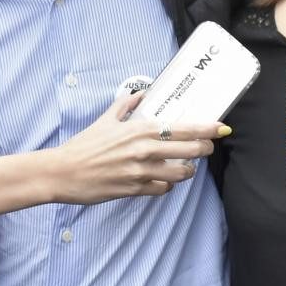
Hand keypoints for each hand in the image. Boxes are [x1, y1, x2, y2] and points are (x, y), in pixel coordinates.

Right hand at [48, 92, 224, 203]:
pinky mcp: (135, 189)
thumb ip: (125, 106)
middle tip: (206, 148)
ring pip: (181, 173)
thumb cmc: (83, 146)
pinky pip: (163, 188)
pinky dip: (167, 184)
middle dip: (204, 150)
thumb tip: (138, 95)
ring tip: (186, 167)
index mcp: (140, 130)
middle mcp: (145, 150)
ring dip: (187, 171)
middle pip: (191, 151)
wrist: (63, 172)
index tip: (222, 128)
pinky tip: (163, 180)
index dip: (207, 129)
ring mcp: (141, 171)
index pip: (184, 128)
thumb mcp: (104, 120)